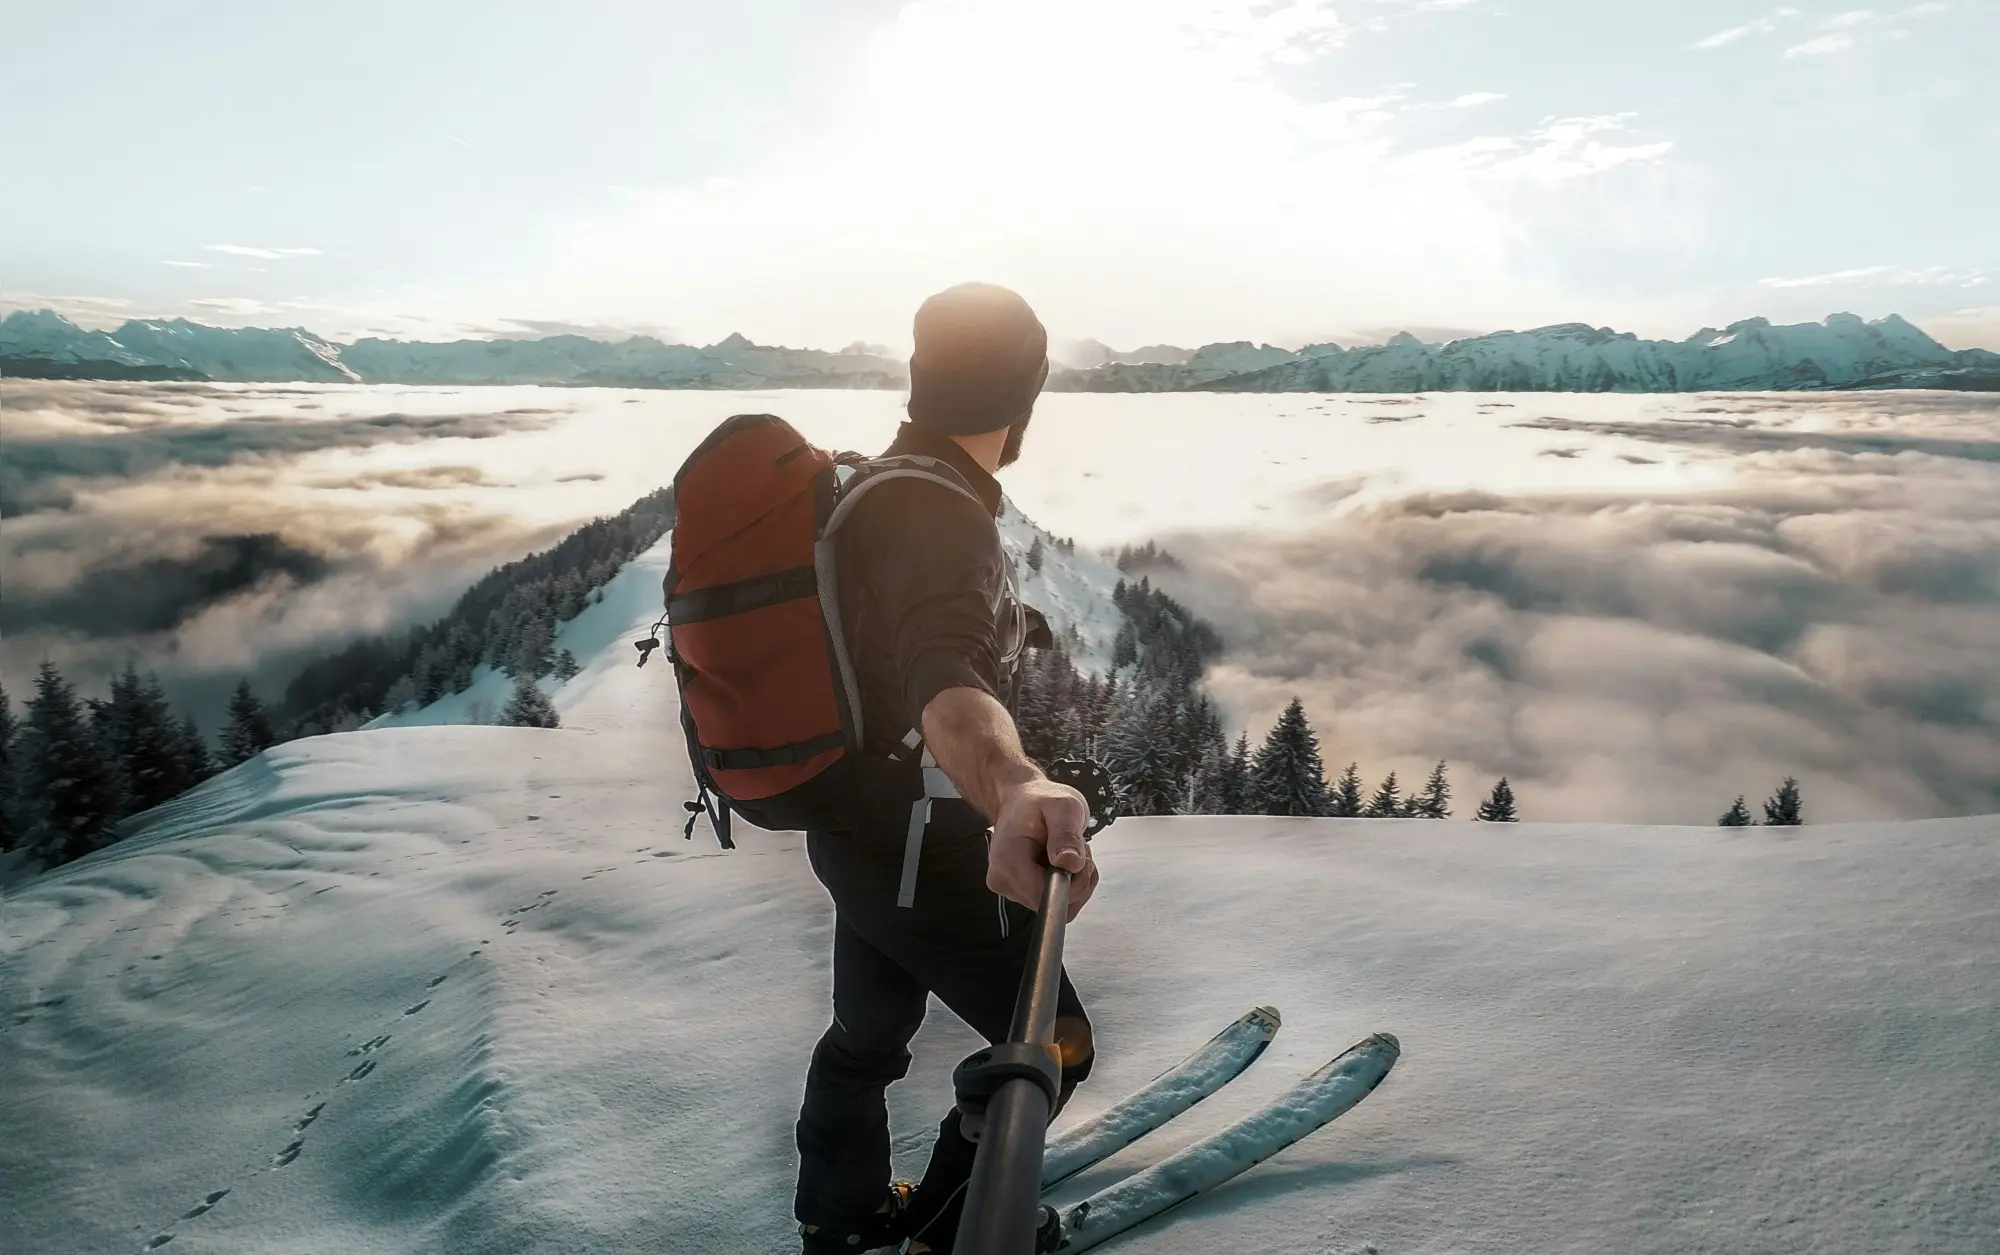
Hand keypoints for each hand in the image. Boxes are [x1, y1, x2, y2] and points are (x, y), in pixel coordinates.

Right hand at [988, 777, 1099, 920]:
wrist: (1023, 801)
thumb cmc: (1039, 801)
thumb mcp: (1062, 806)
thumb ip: (1066, 833)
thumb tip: (1070, 863)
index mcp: (1006, 860)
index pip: (1044, 896)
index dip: (1072, 882)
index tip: (1078, 856)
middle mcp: (1004, 881)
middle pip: (1054, 903)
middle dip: (1077, 879)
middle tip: (1076, 847)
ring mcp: (1013, 890)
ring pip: (1061, 905)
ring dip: (1077, 881)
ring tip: (1070, 850)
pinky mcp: (1024, 894)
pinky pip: (1060, 903)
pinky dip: (1075, 885)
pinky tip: (1069, 862)